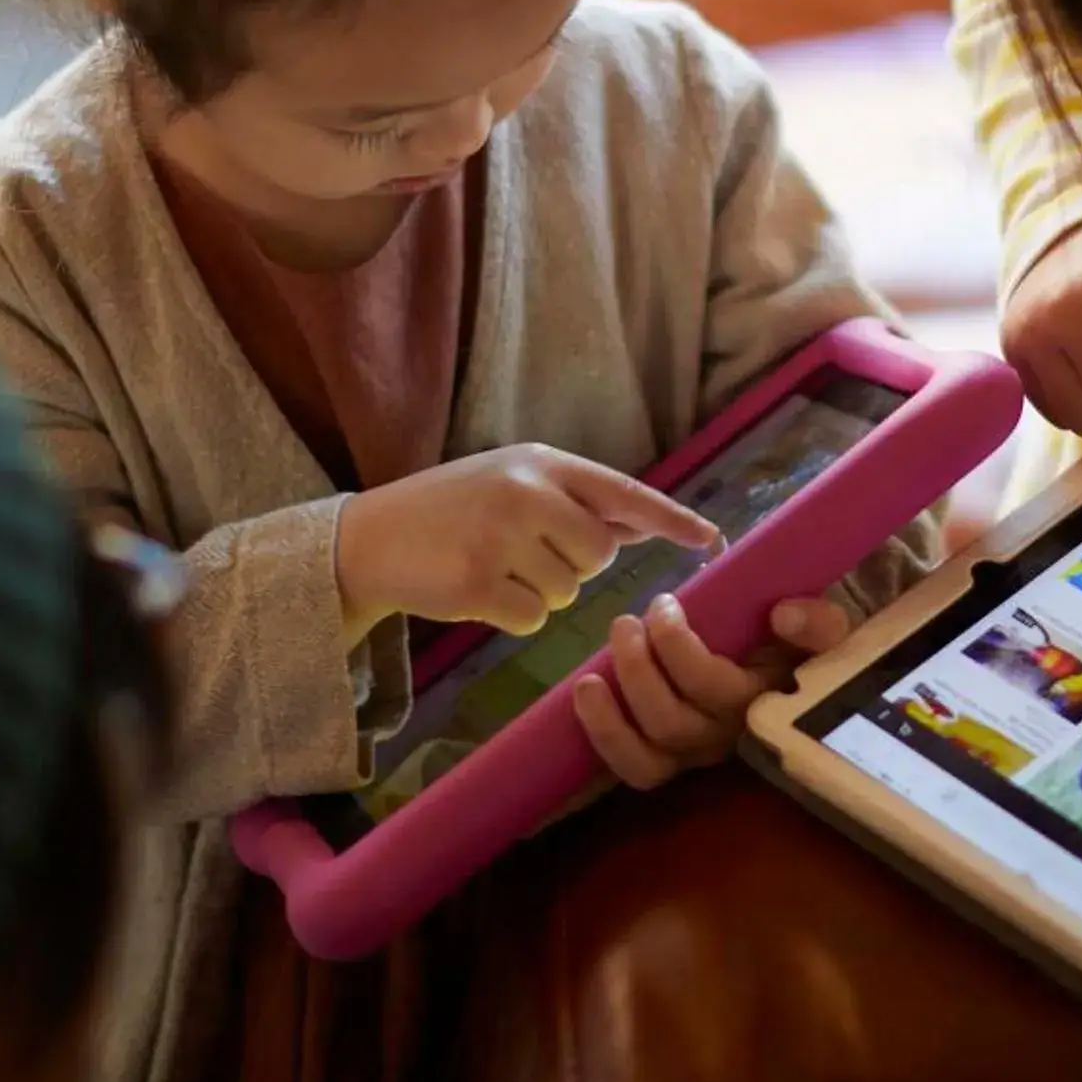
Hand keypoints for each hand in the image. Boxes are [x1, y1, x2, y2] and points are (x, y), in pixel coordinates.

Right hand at [334, 444, 716, 636]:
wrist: (369, 538)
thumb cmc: (450, 508)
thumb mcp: (513, 482)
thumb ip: (574, 501)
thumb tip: (641, 524)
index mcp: (541, 462)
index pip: (623, 491)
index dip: (671, 518)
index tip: (712, 539)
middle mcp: (526, 493)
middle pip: (599, 553)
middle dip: (574, 565)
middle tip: (525, 552)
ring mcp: (500, 537)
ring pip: (568, 591)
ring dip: (539, 591)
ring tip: (492, 565)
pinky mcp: (477, 583)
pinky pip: (534, 618)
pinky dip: (512, 614)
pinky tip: (477, 590)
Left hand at [572, 592, 852, 788]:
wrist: (795, 665)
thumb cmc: (798, 642)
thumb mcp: (823, 629)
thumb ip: (819, 622)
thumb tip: (784, 616)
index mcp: (760, 702)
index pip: (711, 687)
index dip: (676, 647)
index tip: (663, 602)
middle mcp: (726, 737)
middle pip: (671, 722)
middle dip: (637, 669)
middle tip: (626, 622)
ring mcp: (695, 755)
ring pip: (648, 757)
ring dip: (610, 716)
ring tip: (592, 671)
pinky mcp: (670, 759)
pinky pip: (635, 769)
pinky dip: (605, 739)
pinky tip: (587, 695)